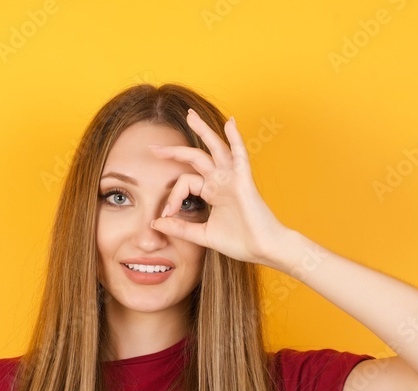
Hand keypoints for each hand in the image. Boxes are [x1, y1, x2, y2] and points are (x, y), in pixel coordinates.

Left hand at [148, 109, 290, 265]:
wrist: (263, 249)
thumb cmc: (240, 242)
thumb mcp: (202, 234)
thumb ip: (180, 228)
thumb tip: (155, 223)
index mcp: (212, 192)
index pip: (185, 183)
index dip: (171, 197)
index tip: (165, 215)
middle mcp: (221, 181)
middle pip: (196, 157)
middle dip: (174, 151)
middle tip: (154, 148)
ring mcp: (233, 178)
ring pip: (215, 148)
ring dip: (203, 130)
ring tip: (190, 115)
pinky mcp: (244, 180)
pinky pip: (240, 154)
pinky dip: (235, 137)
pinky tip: (229, 122)